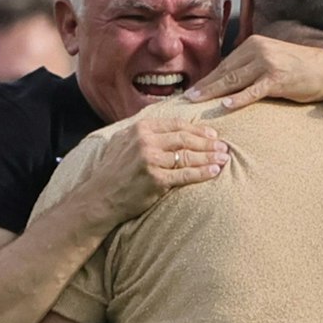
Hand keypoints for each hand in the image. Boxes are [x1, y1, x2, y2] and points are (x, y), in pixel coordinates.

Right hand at [76, 115, 229, 229]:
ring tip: (224, 158)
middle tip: (223, 146)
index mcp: (140, 129)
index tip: (212, 133)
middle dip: (208, 142)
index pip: (176, 125)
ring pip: (189, 155)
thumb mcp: (122, 142)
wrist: (98, 198)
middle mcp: (146, 141)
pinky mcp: (156, 180)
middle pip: (185, 138)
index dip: (197, 129)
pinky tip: (214, 172)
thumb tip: (165, 128)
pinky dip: (203, 172)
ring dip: (210, 156)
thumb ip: (142, 133)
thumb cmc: (111, 173)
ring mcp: (151, 160)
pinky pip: (186, 175)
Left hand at [186, 35, 322, 108]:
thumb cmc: (298, 68)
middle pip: (225, 72)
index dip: (207, 79)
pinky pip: (254, 91)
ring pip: (234, 80)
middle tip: (185, 99)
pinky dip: (239, 99)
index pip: (224, 64)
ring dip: (213, 92)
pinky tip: (224, 105)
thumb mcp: (270, 61)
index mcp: (253, 44)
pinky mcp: (278, 79)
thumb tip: (227, 82)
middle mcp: (258, 50)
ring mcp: (268, 64)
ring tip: (196, 101)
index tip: (191, 91)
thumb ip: (249, 67)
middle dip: (204, 86)